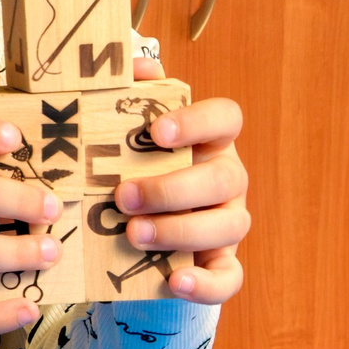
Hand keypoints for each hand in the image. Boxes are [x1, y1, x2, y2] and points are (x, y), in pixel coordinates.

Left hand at [118, 55, 248, 305]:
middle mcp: (226, 178)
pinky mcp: (219, 263)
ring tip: (132, 235)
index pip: (226, 118)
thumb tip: (134, 64)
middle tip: (122, 197)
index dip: (198, 121)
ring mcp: (227, 221)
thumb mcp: (118, 133)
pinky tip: (176, 281)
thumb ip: (126, 93)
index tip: (156, 131)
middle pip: (223, 179)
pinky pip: (229, 276)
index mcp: (208, 140)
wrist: (123, 232)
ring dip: (180, 230)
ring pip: (227, 225)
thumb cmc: (124, 168)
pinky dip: (207, 283)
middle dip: (173, 189)